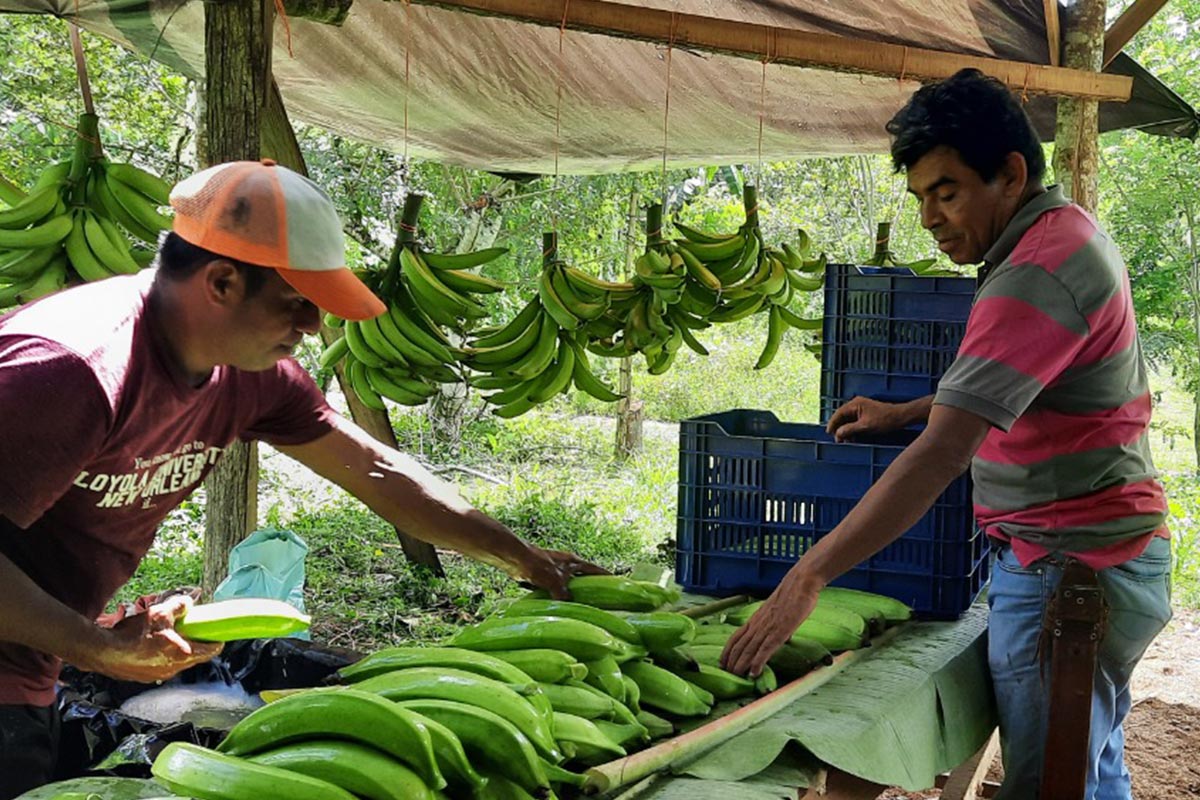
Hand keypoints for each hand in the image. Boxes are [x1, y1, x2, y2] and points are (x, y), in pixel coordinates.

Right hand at [74, 594, 221, 682]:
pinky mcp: (143, 677)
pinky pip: (158, 665)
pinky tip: (150, 645)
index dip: (216, 642)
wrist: (103, 651)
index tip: (217, 636)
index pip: (210, 652)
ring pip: (175, 662)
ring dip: (175, 650)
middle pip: (193, 657)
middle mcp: (172, 669)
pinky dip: (159, 656)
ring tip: (166, 635)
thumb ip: (179, 606)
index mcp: (182, 655)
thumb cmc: (133, 635)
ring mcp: (157, 676)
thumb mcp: (160, 613)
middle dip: (194, 644)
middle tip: (190, 631)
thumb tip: (189, 602)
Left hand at [519, 547, 608, 599]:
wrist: (515, 558)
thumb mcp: (555, 581)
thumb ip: (564, 594)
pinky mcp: (542, 577)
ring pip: (567, 584)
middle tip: (599, 600)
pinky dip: (556, 597)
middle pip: (582, 577)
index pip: (594, 569)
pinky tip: (556, 607)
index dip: (605, 576)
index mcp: (573, 561)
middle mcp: (565, 565)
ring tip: (579, 607)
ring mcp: (554, 570)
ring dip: (571, 594)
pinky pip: (554, 590)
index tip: (616, 581)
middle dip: (589, 587)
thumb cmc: (537, 564)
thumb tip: (569, 605)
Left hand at [721, 570, 821, 677]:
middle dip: (731, 661)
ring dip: (740, 665)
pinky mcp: (779, 632)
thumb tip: (785, 634)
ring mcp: (767, 628)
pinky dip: (757, 663)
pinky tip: (754, 673)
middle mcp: (757, 624)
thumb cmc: (793, 594)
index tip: (723, 662)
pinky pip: (765, 650)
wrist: (801, 583)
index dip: (727, 651)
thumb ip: (778, 623)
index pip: (735, 637)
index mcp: (756, 619)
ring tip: (736, 676)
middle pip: (739, 646)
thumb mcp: (779, 610)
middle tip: (727, 674)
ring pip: (748, 650)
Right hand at [826, 396, 901, 441]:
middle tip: (838, 440)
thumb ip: (850, 429)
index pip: (838, 413)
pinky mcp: (866, 413)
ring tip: (846, 440)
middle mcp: (856, 404)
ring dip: (846, 429)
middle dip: (839, 428)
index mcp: (855, 404)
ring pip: (848, 419)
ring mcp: (861, 408)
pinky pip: (854, 421)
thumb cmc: (885, 420)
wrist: (900, 417)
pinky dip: (852, 429)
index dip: (832, 424)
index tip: (829, 433)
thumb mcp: (865, 426)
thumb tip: (838, 433)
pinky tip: (853, 437)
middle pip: (842, 416)